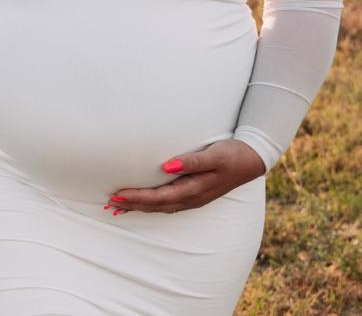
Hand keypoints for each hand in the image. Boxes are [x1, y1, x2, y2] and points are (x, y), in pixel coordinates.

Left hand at [104, 140, 266, 215]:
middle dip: (132, 205)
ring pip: (160, 207)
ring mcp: (193, 198)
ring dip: (139, 207)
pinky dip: (151, 204)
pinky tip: (142, 203)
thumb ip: (191, 161)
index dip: (137, 197)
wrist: (252, 159)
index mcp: (194, 190)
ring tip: (118, 207)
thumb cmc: (231, 154)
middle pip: (156, 205)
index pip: (158, 197)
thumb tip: (167, 166)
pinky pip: (167, 203)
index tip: (117, 195)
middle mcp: (191, 198)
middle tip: (109, 204)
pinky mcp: (194, 194)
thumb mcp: (214, 155)